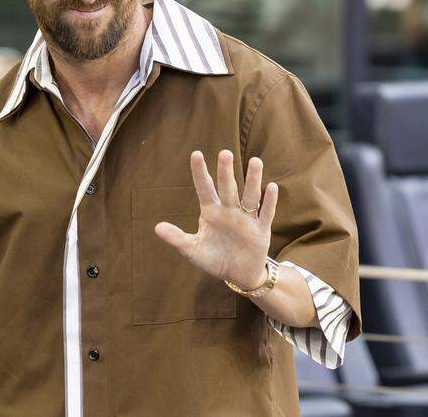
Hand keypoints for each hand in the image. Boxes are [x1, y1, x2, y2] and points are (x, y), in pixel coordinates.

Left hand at [154, 150, 277, 289]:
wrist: (238, 275)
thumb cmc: (214, 258)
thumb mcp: (193, 249)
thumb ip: (177, 238)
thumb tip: (156, 227)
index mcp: (211, 212)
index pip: (205, 188)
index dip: (200, 172)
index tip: (196, 154)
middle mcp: (229, 211)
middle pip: (227, 188)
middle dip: (226, 172)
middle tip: (225, 153)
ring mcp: (246, 219)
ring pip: (250, 196)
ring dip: (253, 180)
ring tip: (255, 161)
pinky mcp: (261, 231)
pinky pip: (266, 214)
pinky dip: (269, 202)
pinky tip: (271, 187)